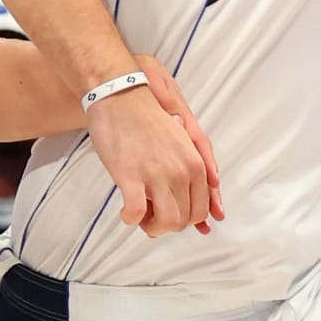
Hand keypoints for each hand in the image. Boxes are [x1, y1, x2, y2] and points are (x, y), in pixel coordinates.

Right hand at [84, 85, 212, 238]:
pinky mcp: (131, 176)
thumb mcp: (178, 140)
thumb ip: (187, 166)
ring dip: (151, 227)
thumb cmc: (145, 115)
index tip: (174, 220)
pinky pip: (136, 213)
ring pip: (166, 222)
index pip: (201, 207)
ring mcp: (157, 174)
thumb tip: (190, 192)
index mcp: (194, 163)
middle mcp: (181, 171)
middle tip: (152, 216)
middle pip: (184, 220)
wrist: (120, 94)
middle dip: (168, 225)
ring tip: (140, 217)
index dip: (187, 220)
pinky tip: (125, 212)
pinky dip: (130, 219)